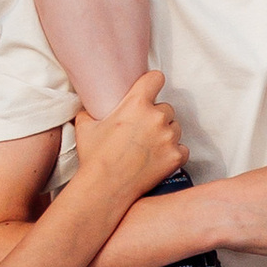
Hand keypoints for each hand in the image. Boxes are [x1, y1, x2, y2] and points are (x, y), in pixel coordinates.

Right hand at [78, 71, 184, 205]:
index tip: (150, 90)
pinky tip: (158, 159)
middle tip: (142, 130)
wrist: (105, 188)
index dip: (153, 84)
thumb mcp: (85, 127)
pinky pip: (182, 148)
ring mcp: (168, 137)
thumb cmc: (94, 157)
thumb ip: (90, 111)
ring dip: (166, 134)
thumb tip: (89, 107)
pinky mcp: (176, 157)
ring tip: (148, 147)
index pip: (156, 79)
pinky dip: (173, 152)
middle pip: (166, 107)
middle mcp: (156, 117)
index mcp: (136, 104)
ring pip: (175, 127)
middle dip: (156, 116)